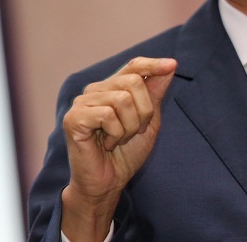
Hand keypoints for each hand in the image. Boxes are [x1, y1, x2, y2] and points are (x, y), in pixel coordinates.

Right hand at [60, 57, 175, 240]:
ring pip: (122, 99)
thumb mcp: (149, 121)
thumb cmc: (126, 153)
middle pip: (133, 82)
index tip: (172, 65)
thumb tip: (170, 65)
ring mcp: (82, 103)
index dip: (153, 64)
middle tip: (135, 131)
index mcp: (112, 88)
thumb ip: (155, 93)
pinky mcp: (74, 118)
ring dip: (129, 126)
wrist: (108, 183)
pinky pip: (107, 115)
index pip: (134, 66)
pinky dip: (115, 133)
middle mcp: (95, 90)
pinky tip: (107, 144)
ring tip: (119, 140)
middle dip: (144, 111)